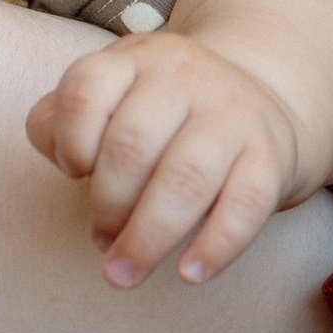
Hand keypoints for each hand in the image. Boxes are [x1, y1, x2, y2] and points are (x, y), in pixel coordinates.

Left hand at [24, 28, 308, 286]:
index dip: (70, 140)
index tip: (74, 172)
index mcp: (135, 58)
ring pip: (185, 179)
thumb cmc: (162, 113)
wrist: (262, 99)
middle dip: (107, 205)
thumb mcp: (110, 98)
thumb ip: (62, 122)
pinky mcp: (271, 155)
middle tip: (101, 241)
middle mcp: (185, 76)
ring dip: (147, 238)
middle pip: (132, 144)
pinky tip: (188, 274)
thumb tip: (62, 158)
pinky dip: (215, 247)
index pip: (86, 89)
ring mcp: (233, 113)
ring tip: (125, 272)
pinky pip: (245, 206)